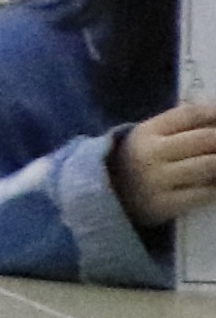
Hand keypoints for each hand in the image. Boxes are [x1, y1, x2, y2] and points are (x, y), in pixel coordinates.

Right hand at [117, 102, 215, 228]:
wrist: (111, 197)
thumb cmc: (141, 161)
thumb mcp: (152, 137)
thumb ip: (182, 125)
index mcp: (146, 132)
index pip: (191, 114)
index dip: (215, 112)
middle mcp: (149, 155)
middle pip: (206, 139)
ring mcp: (156, 181)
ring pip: (210, 165)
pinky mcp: (165, 205)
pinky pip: (206, 192)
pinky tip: (214, 181)